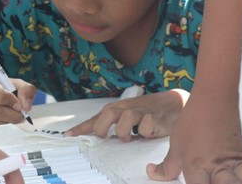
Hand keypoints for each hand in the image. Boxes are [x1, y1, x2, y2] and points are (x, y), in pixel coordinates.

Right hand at [0, 73, 36, 129]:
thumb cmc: (2, 89)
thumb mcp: (16, 84)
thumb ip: (26, 90)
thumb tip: (26, 107)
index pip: (0, 96)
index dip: (13, 103)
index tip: (19, 106)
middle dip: (13, 116)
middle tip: (20, 117)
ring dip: (7, 123)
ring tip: (12, 118)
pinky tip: (2, 121)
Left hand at [65, 89, 187, 140]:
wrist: (174, 103)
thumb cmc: (146, 110)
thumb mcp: (126, 114)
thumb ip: (110, 124)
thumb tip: (90, 134)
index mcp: (116, 109)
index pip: (95, 119)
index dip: (81, 128)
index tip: (67, 136)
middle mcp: (126, 109)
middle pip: (106, 116)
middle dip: (102, 129)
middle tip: (106, 137)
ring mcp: (140, 112)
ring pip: (124, 121)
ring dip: (124, 132)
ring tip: (130, 136)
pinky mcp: (155, 119)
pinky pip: (146, 127)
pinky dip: (145, 132)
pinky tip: (148, 133)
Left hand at [145, 90, 241, 182]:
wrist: (218, 96)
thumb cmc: (195, 118)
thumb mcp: (177, 143)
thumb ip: (168, 166)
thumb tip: (152, 174)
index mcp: (196, 166)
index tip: (198, 183)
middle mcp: (217, 167)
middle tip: (215, 180)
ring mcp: (235, 162)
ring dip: (239, 182)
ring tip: (233, 178)